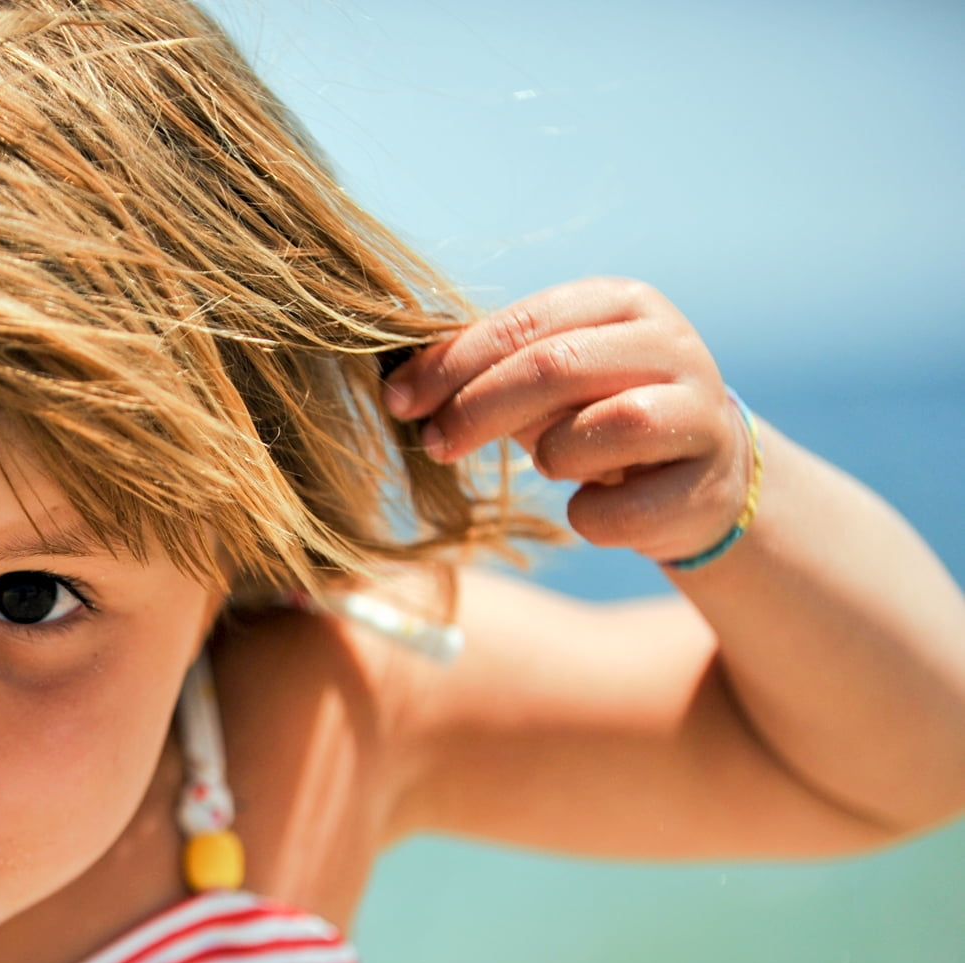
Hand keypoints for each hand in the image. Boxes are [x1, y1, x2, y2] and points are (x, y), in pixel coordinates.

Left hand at [381, 278, 751, 564]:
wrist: (699, 474)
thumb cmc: (596, 415)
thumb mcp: (546, 381)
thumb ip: (483, 370)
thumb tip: (396, 383)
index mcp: (620, 303)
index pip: (525, 323)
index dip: (452, 364)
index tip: (397, 401)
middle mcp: (669, 343)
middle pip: (557, 365)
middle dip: (479, 408)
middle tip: (435, 445)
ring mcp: (700, 408)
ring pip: (609, 425)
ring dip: (554, 455)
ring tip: (553, 463)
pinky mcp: (706, 481)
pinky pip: (622, 508)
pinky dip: (588, 518)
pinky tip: (589, 507)